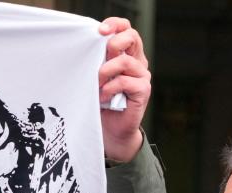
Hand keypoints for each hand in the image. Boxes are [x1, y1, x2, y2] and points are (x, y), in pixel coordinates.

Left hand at [98, 17, 150, 162]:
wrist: (110, 129)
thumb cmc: (100, 101)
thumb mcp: (96, 77)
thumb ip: (97, 61)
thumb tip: (88, 46)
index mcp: (126, 53)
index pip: (126, 29)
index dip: (115, 24)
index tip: (100, 30)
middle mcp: (137, 61)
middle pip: (132, 37)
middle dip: (114, 42)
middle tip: (101, 55)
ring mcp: (142, 76)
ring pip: (126, 61)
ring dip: (106, 71)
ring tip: (96, 84)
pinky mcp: (143, 90)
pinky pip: (126, 81)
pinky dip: (110, 88)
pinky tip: (102, 97)